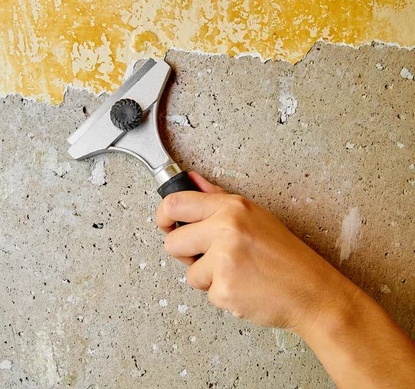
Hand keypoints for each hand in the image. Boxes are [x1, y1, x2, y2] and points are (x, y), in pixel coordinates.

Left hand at [155, 171, 356, 331]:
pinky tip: (244, 287)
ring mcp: (224, 261)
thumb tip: (191, 180)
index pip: (176, 203)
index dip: (162, 215)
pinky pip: (206, 293)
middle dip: (184, 254)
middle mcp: (226, 229)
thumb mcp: (255, 216)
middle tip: (207, 256)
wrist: (312, 291)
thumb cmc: (286, 255)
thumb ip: (217, 198)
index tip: (164, 223)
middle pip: (172, 242)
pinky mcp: (224, 290)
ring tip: (236, 273)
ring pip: (188, 272)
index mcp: (232, 208)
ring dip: (206, 277)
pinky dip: (222, 294)